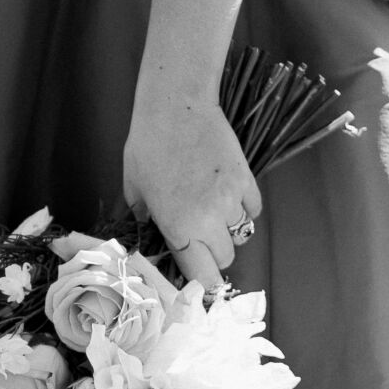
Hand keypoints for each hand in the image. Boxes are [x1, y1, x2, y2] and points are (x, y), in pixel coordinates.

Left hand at [123, 91, 260, 295]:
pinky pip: (253, 209)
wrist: (176, 107)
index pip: (202, 275)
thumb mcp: (135, 186)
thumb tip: (152, 233)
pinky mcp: (246, 180)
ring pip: (242, 234)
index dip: (201, 281)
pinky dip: (244, 208)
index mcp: (178, 227)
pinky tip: (229, 195)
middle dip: (214, 253)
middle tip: (201, 236)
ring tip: (214, 211)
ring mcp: (231, 200)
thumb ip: (144, 217)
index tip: (198, 277)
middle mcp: (209, 220)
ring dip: (229, 229)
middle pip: (225, 258)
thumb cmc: (148, 145)